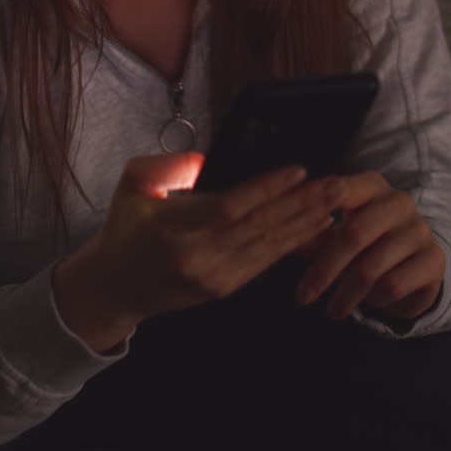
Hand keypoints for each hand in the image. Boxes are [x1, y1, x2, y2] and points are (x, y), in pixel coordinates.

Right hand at [75, 152, 344, 322]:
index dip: (267, 189)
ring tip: (336, 202)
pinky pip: (264, 263)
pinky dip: (293, 243)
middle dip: (302, 204)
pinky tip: (315, 227)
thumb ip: (168, 167)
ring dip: (306, 223)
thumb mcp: (133, 184)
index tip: (298, 170)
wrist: (115, 286)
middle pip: (259, 227)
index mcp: (171, 229)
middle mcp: (196, 257)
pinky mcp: (223, 290)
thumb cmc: (125, 227)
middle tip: (336, 183)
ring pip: (268, 247)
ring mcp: (212, 278)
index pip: (230, 207)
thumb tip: (206, 160)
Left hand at [294, 171, 444, 321]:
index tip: (286, 234)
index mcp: (370, 185)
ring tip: (332, 311)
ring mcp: (419, 229)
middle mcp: (398, 201)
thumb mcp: (339, 233)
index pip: (339, 190)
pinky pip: (392, 286)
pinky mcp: (433, 259)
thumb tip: (283, 238)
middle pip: (353, 234)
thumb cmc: (366, 244)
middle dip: (324, 270)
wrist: (416, 263)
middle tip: (303, 298)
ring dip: (345, 295)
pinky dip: (374, 300)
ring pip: (371, 267)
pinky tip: (368, 303)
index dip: (313, 211)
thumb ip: (314, 234)